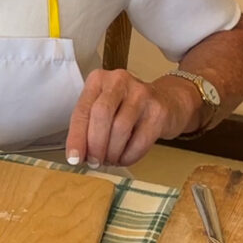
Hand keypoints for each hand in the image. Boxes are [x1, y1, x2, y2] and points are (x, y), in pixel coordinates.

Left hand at [65, 69, 190, 167]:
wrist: (168, 102)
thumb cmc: (127, 107)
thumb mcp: (104, 108)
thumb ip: (89, 126)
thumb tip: (78, 155)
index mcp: (98, 80)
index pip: (82, 110)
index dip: (77, 136)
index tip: (74, 158)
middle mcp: (119, 81)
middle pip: (101, 115)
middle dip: (95, 144)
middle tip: (95, 162)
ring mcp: (141, 93)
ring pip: (120, 129)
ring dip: (112, 152)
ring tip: (111, 160)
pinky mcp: (158, 110)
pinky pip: (140, 140)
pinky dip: (129, 155)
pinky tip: (125, 158)